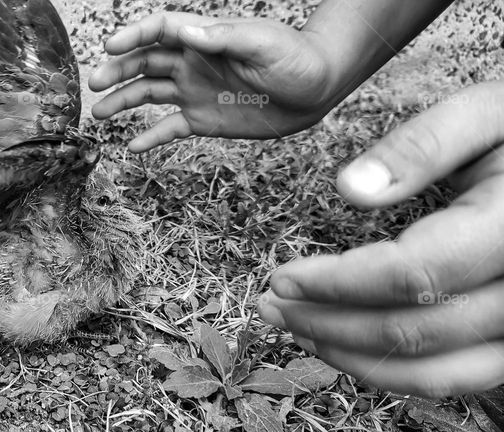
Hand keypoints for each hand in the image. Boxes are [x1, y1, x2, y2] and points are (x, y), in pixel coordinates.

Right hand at [89, 13, 336, 151]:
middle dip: (117, 71)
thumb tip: (185, 33)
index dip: (133, 35)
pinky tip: (132, 146)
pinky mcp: (203, 118)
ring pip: (148, 94)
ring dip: (122, 101)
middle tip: (94, 83)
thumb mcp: (263, 43)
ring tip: (99, 113)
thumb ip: (223, 38)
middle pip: (144, 62)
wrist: (319, 90)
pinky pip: (169, 128)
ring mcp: (195, 91)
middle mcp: (192, 62)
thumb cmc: (297, 59)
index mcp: (204, 38)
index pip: (160, 30)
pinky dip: (151, 137)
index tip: (111, 46)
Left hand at [258, 81, 503, 397]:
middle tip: (272, 307)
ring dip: (356, 358)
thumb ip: (422, 146)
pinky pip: (462, 375)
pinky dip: (400, 372)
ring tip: (299, 331)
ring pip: (438, 370)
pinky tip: (351, 346)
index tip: (281, 276)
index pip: (411, 273)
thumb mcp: (488, 112)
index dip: (336, 284)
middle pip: (415, 330)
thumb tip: (349, 188)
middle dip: (329, 324)